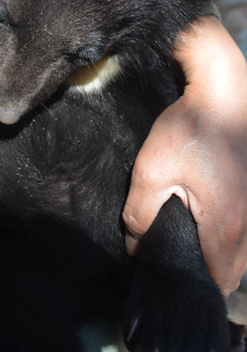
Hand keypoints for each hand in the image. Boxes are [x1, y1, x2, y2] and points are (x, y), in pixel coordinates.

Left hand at [122, 15, 246, 297]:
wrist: (225, 89)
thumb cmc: (191, 127)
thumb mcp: (152, 170)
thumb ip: (140, 214)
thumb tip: (136, 245)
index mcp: (227, 225)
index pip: (217, 280)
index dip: (193, 284)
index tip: (172, 275)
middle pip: (234, 269)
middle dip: (207, 269)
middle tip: (178, 254)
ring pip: (243, 250)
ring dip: (221, 251)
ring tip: (192, 235)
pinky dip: (231, 231)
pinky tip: (210, 215)